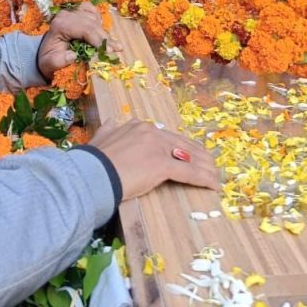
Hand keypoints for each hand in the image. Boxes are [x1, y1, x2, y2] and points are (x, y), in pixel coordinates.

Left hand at [37, 3, 117, 79]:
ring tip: (113, 46)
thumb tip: (72, 56)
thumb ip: (59, 61)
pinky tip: (103, 34)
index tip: (110, 51)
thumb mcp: (50, 64)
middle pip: (92, 23)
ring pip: (95, 18)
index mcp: (60, 25)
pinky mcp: (77, 11)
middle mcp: (66, 15)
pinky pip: (93, 12)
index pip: (85, 29)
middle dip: (105, 38)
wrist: (45, 52)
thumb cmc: (49, 59)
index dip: (98, 40)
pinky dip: (100, 22)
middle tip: (117, 50)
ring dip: (104, 32)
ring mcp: (72, 11)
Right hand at [89, 119, 219, 199]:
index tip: (191, 154)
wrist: (90, 174)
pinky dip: (203, 179)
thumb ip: (109, 130)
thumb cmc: (93, 162)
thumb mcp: (101, 138)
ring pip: (189, 157)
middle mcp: (150, 132)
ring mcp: (158, 148)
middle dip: (199, 156)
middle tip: (211, 164)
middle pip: (182, 145)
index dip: (182, 147)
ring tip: (215, 176)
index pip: (167, 137)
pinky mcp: (162, 165)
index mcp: (138, 126)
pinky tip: (213, 184)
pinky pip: (188, 172)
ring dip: (205, 168)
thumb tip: (111, 122)